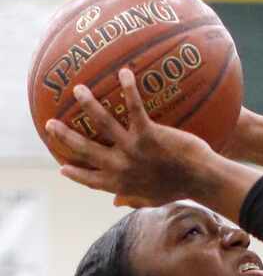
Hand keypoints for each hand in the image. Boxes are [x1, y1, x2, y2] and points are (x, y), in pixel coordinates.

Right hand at [45, 68, 214, 207]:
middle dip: (64, 136)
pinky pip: (134, 107)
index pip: (91, 180)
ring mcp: (133, 149)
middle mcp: (121, 166)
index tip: (61, 167)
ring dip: (88, 105)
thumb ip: (133, 200)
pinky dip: (128, 89)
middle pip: (85, 149)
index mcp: (120, 184)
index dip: (75, 174)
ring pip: (103, 123)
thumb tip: (116, 203)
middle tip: (49, 124)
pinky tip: (123, 72)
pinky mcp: (149, 134)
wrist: (201, 180)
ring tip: (78, 90)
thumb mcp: (152, 200)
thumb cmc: (179, 189)